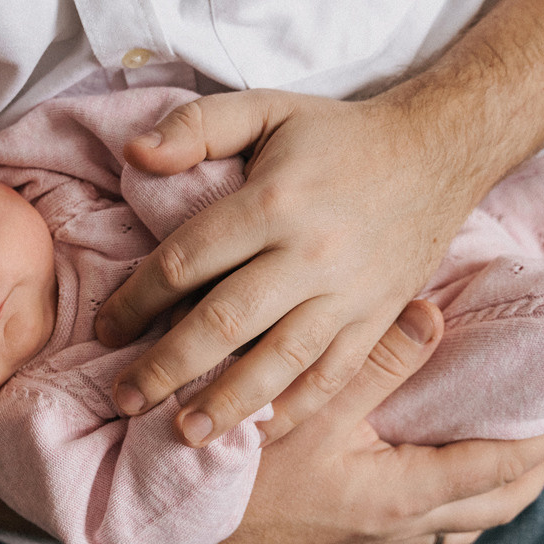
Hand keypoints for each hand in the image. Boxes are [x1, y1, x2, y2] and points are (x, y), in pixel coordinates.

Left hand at [97, 89, 477, 446]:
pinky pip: (333, 377)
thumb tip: (134, 155)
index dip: (138, 300)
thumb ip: (196, 127)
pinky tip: (259, 434)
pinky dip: (296, 411)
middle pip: (224, 323)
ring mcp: (347, 295)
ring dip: (227, 405)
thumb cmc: (337, 136)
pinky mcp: (376, 320)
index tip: (106, 329)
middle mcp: (308, 255)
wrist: (437, 152)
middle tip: (123, 398)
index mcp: (272, 202)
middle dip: (166, 367)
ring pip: (279, 363)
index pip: (187, 261)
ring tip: (184, 435)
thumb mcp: (266, 108)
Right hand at [183, 301, 543, 543]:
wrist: (177, 527)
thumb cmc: (240, 473)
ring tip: (508, 430)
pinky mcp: (352, 528)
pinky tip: (437, 455)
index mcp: (401, 495)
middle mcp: (399, 523)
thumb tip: (434, 316)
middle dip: (538, 462)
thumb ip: (376, 361)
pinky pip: (430, 518)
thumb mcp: (308, 408)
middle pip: (499, 504)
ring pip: (466, 516)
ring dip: (498, 478)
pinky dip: (453, 487)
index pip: (503, 467)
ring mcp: (376, 533)